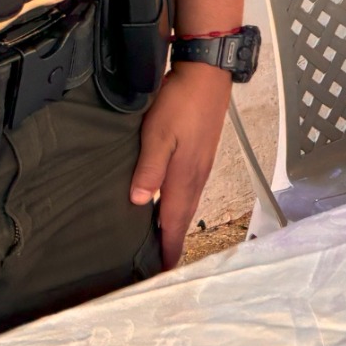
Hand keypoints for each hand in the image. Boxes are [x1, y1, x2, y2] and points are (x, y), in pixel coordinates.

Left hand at [130, 62, 232, 268]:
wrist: (207, 73)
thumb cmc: (181, 102)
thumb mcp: (158, 133)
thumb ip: (149, 167)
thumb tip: (138, 201)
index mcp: (184, 175)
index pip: (175, 221)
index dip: (169, 247)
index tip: (163, 271)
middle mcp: (196, 175)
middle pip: (184, 217)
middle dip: (174, 243)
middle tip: (163, 266)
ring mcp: (201, 164)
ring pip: (188, 204)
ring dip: (177, 226)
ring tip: (166, 243)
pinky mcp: (201, 153)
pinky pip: (191, 190)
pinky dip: (181, 206)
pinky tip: (172, 206)